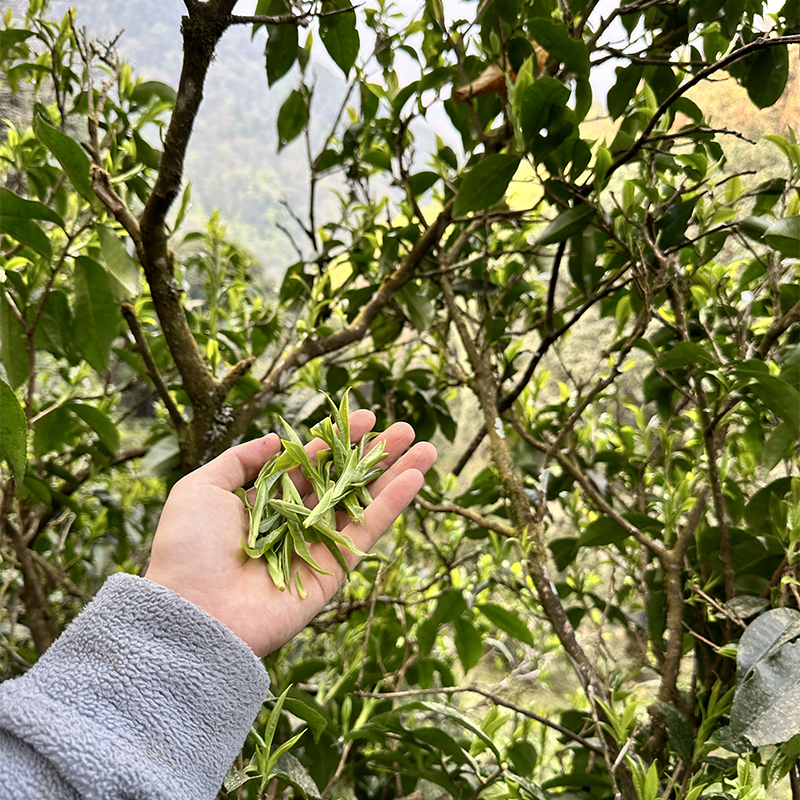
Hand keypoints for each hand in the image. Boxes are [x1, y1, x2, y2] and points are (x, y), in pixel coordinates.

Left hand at [145, 410, 436, 656]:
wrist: (194, 612)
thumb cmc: (189, 548)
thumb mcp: (202, 487)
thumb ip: (240, 459)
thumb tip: (277, 440)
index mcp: (263, 502)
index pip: (309, 464)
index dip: (337, 440)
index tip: (364, 417)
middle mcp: (294, 522)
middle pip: (343, 481)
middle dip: (374, 454)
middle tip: (405, 429)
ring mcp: (316, 546)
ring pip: (363, 503)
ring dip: (396, 475)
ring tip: (427, 448)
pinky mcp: (333, 571)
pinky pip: (367, 533)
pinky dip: (392, 506)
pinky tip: (416, 477)